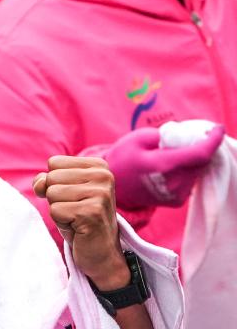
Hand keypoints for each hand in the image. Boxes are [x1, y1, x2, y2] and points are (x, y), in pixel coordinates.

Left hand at [34, 156, 128, 289]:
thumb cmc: (79, 220)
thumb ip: (46, 181)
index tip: (72, 198)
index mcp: (98, 166)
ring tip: (76, 219)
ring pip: (52, 194)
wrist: (100, 251)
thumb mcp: (61, 194)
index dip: (54, 183)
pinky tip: (77, 227)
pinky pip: (55, 211)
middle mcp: (103, 176)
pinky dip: (61, 222)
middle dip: (55, 198)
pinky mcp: (92, 211)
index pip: (54, 163)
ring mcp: (100, 193)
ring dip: (58, 211)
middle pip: (51, 178)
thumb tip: (39, 183)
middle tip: (74, 211)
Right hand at [105, 124, 224, 209]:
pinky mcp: (177, 201)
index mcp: (163, 165)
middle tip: (191, 137)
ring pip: (199, 170)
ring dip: (195, 158)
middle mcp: (173, 183)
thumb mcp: (138, 138)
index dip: (213, 139)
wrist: (110, 189)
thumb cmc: (121, 160)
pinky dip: (189, 169)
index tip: (217, 128)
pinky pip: (192, 179)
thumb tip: (186, 137)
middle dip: (203, 146)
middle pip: (202, 161)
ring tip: (178, 152)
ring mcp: (176, 194)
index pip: (201, 153)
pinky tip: (175, 165)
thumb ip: (166, 135)